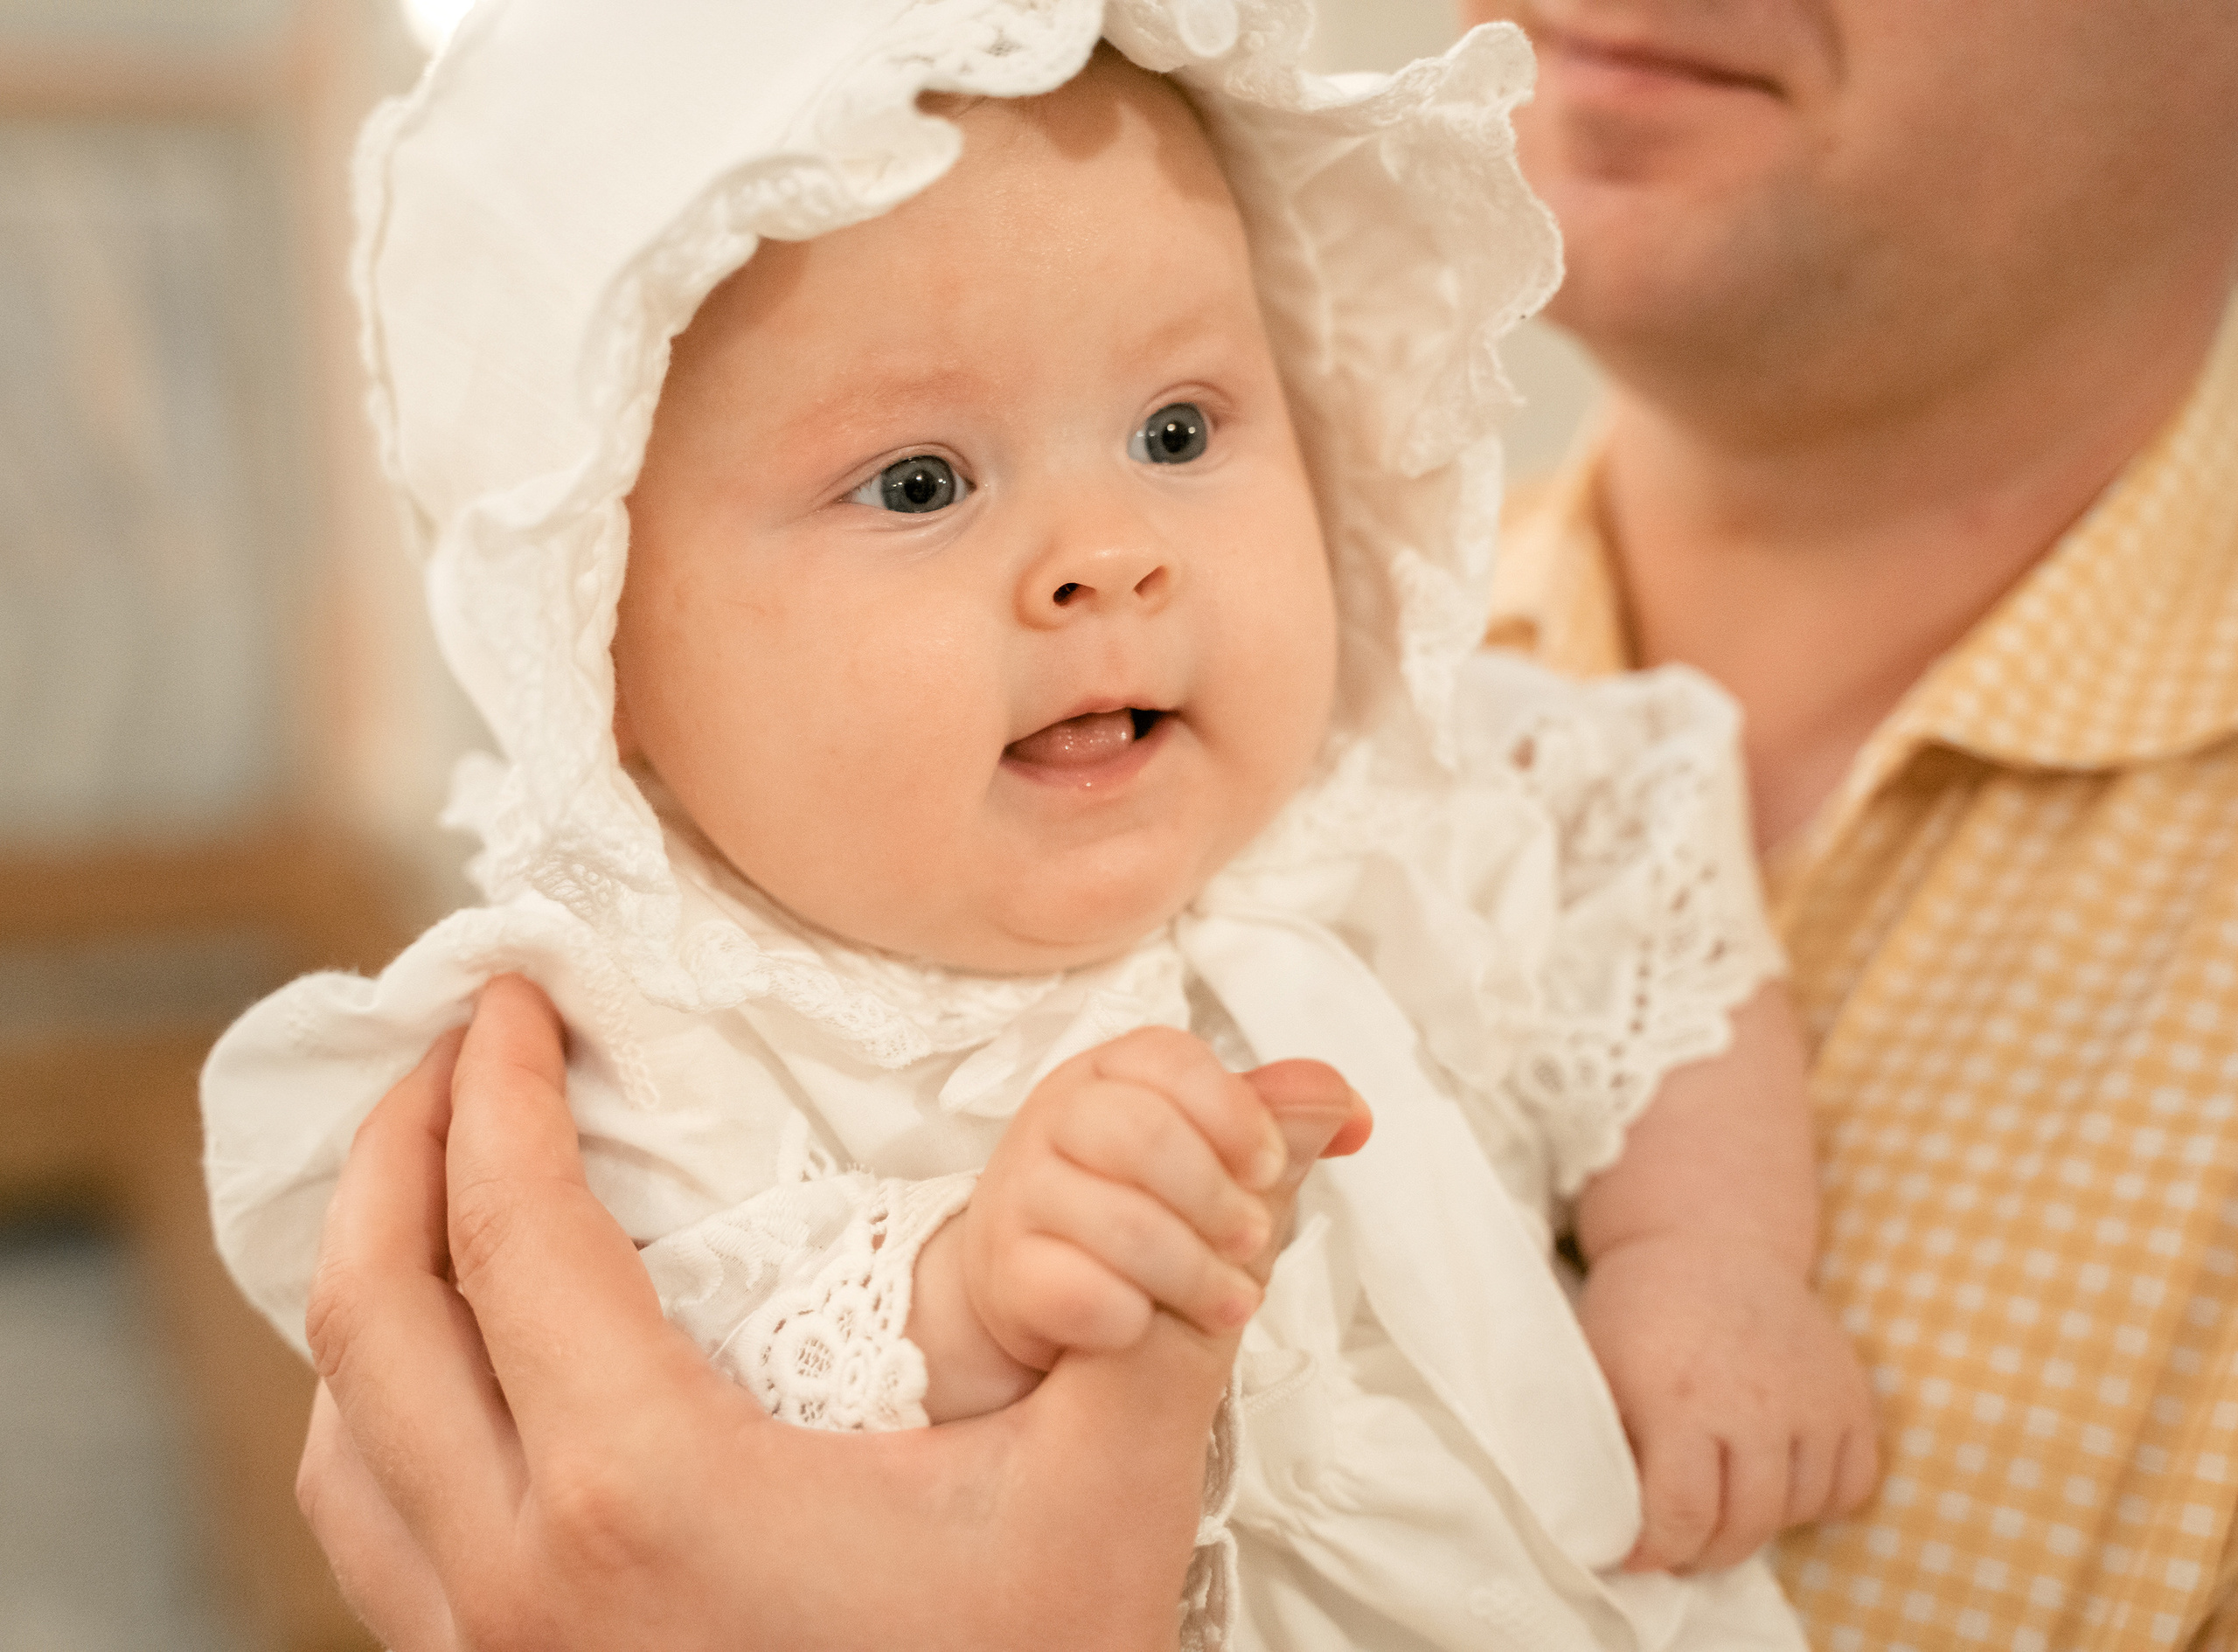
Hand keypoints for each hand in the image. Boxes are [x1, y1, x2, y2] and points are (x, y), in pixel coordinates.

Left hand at [296, 976, 1365, 1650]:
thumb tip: (1261, 1130)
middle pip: (371, 1311)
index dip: (497, 1084)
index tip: (513, 993)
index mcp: (642, 1494)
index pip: (511, 1229)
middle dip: (397, 1144)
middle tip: (460, 1047)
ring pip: (345, 1433)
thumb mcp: (1106, 1493)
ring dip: (372, 1280)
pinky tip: (462, 1372)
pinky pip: (369, 1533)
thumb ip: (1155, 1299)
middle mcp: (520, 1580)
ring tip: (445, 1183)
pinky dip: (383, 1411)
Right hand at [909, 1028, 1371, 1419]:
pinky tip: (1146, 1325)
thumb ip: (1277, 1125)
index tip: (1267, 1167)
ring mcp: (1019, 1196)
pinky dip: (1129, 1316)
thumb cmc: (1138, 1212)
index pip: (1168, 1059)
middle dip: (1217, 1199)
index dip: (1233, 1114)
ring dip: (1193, 1273)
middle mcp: (1052, 1120)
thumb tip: (1348, 1109)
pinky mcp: (1003, 1277)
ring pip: (1118, 1220)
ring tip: (1228, 1302)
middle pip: (1141, 1133)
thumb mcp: (1211, 1161)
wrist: (1033, 1290)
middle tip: (1251, 1243)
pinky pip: (1076, 1290)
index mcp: (1109, 1075)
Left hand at [1576, 1231, 1879, 1573]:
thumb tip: (1594, 1517)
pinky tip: (1776, 1478)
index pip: (1683, 1515)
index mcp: (1680, 1398)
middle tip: (1678, 1543)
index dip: (1656, 1552)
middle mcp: (1756, 1403)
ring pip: (1800, 1510)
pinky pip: (1853, 1484)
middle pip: (1746, 1525)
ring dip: (1759, 1525)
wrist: (1709, 1239)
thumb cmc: (1639, 1310)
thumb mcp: (1597, 1366)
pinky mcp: (1851, 1394)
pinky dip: (1820, 1499)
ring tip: (1721, 1504)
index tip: (1635, 1555)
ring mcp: (1814, 1398)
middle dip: (1705, 1551)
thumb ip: (1599, 1441)